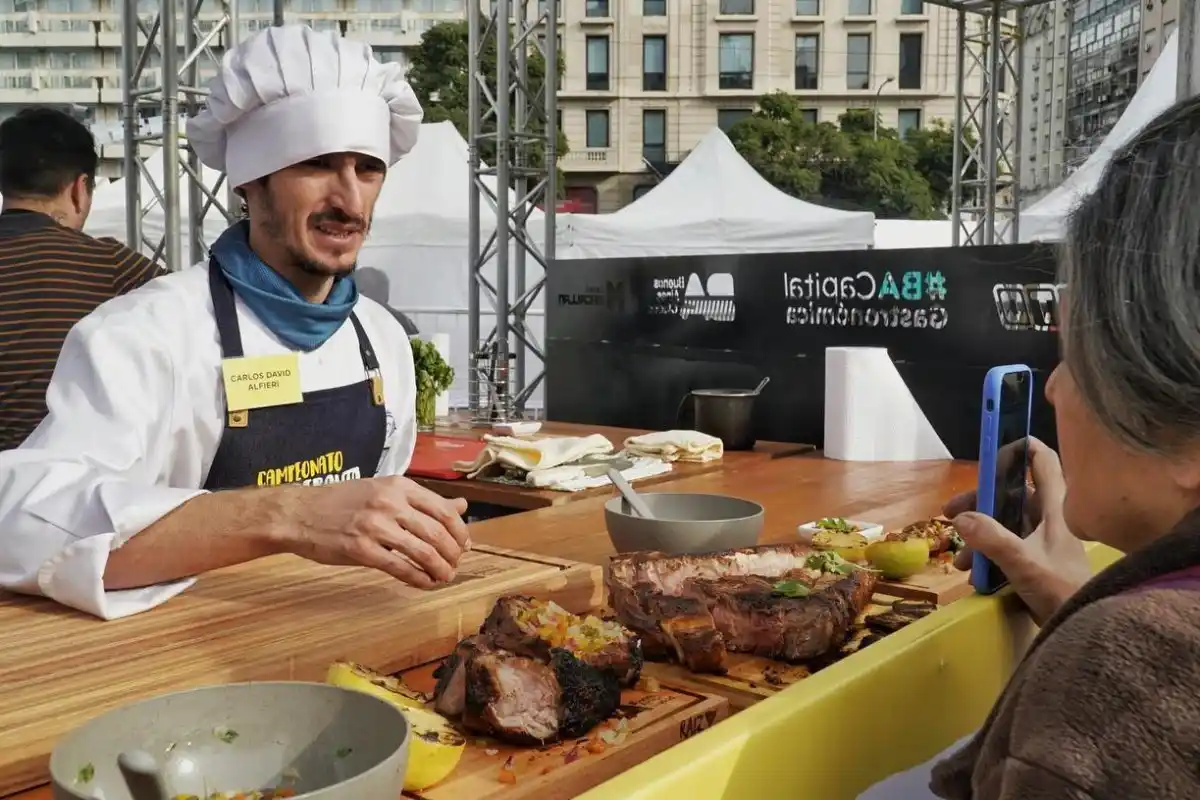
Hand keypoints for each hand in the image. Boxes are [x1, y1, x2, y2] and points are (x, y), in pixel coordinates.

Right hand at [281, 476, 470, 588]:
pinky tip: (425, 584)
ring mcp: (375, 526)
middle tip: (456, 565)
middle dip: (453, 553)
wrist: (299, 513)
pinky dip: (418, 579)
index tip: (464, 545)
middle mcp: (390, 503)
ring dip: (440, 569)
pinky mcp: (360, 549)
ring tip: (444, 577)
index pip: (444, 510)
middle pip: (437, 532)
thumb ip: (423, 501)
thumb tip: (462, 506)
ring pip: (423, 552)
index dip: (460, 531)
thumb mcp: (384, 491)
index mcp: (399, 486)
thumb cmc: (342, 502)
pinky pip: (399, 568)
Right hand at [944, 437, 1090, 624]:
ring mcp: (1041, 542)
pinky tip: (974, 574)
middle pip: (1010, 496)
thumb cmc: (1061, 589)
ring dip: (978, 537)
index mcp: (1054, 510)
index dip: (1023, 449)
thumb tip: (961, 519)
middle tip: (951, 514)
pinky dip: (987, 556)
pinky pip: (1005, 549)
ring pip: (1004, 525)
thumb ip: (992, 539)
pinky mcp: (1035, 563)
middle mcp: (1048, 520)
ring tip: (960, 558)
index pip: (1043, 464)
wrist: (1083, 625)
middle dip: (978, 504)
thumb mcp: (1023, 562)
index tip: (995, 447)